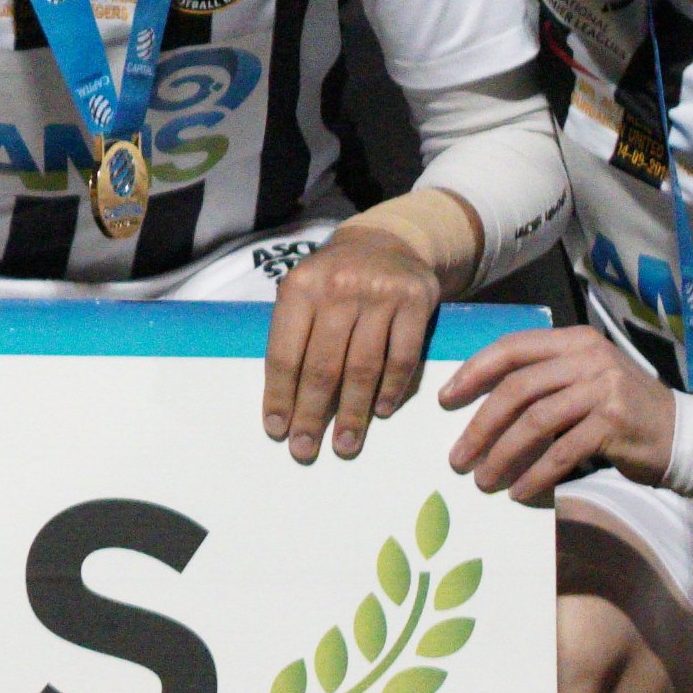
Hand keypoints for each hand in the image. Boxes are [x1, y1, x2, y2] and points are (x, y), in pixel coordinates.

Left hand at [265, 217, 444, 460]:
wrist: (386, 242)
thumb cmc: (333, 278)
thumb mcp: (302, 291)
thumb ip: (293, 335)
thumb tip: (284, 400)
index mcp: (299, 288)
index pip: (284, 352)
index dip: (279, 395)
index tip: (276, 430)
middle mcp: (337, 290)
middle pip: (322, 366)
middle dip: (312, 414)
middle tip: (305, 450)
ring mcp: (380, 295)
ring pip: (363, 367)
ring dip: (353, 413)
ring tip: (345, 444)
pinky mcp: (416, 302)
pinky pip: (402, 357)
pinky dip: (391, 389)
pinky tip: (381, 412)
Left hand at [440, 321, 676, 502]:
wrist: (682, 435)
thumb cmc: (620, 409)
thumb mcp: (582, 379)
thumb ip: (541, 379)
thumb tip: (476, 404)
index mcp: (573, 340)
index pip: (511, 347)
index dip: (473, 372)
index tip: (444, 399)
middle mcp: (589, 357)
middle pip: (517, 388)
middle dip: (480, 425)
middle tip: (458, 456)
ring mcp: (604, 388)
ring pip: (535, 421)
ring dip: (502, 454)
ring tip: (482, 478)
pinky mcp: (615, 423)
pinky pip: (562, 452)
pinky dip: (536, 474)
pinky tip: (519, 491)